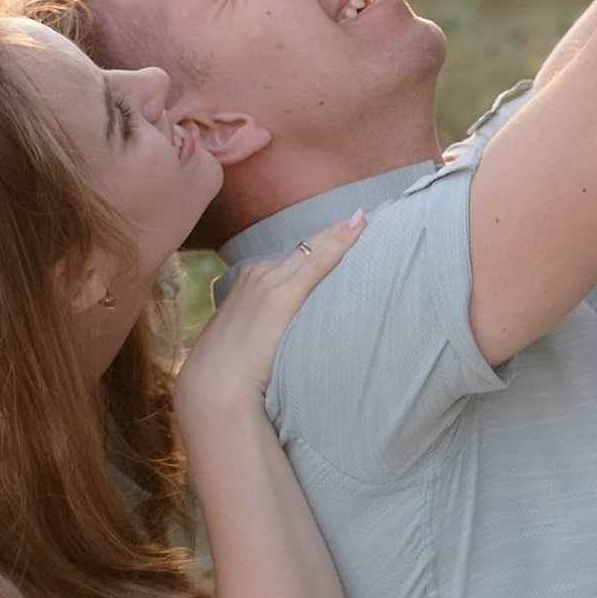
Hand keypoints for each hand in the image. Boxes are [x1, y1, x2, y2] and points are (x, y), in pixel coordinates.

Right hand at [174, 212, 365, 422]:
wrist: (213, 388)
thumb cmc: (233, 374)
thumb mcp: (257, 346)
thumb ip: (277, 331)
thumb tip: (294, 336)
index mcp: (253, 282)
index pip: (299, 256)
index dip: (330, 241)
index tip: (361, 225)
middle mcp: (260, 273)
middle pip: (309, 246)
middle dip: (341, 230)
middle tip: (383, 209)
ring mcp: (268, 280)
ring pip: (313, 248)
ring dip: (344, 232)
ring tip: (383, 212)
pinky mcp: (279, 294)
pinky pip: (315, 260)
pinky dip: (338, 242)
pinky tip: (361, 224)